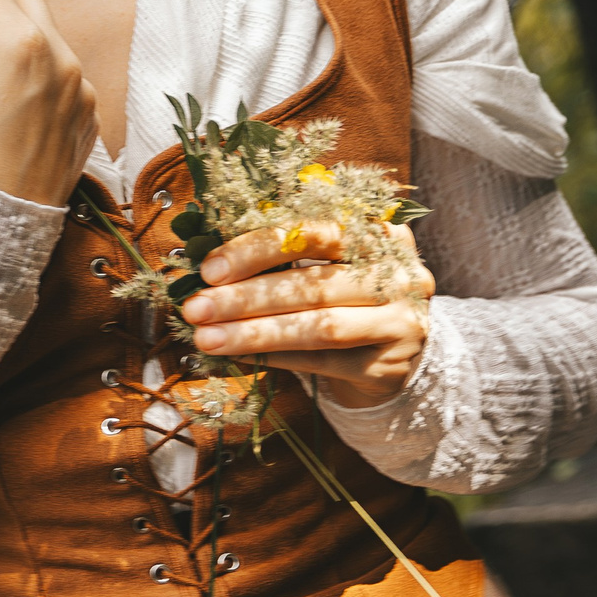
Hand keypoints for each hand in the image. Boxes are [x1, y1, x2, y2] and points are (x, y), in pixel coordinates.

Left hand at [177, 220, 434, 409]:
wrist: (397, 347)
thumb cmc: (346, 292)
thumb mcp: (329, 259)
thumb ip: (286, 251)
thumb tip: (211, 265)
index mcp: (380, 230)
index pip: (314, 232)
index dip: (258, 248)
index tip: (210, 268)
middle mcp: (400, 273)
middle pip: (313, 283)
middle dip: (245, 297)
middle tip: (196, 308)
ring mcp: (400, 321)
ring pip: (319, 327)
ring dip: (255, 333)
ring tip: (207, 338)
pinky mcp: (390, 366)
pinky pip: (322, 362)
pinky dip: (276, 357)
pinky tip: (238, 355)